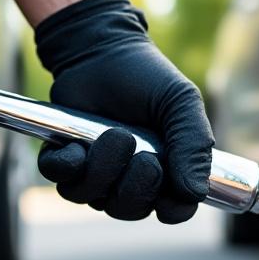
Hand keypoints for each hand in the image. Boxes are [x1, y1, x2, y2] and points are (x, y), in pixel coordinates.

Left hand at [34, 0, 213, 222]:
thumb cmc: (147, 77)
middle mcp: (130, 177)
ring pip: (94, 200)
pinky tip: (78, 144)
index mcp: (166, 170)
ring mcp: (97, 172)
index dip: (172, 210)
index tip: (170, 198)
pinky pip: (63, 182)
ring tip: (113, 135)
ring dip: (104, 171)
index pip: (173, 210)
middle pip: (130, 210)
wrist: (101, 50)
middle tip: (142, 154)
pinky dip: (70, 166)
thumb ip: (194, 145)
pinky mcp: (66, 160)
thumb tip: (195, 193)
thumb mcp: (181, 103)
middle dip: (136, 186)